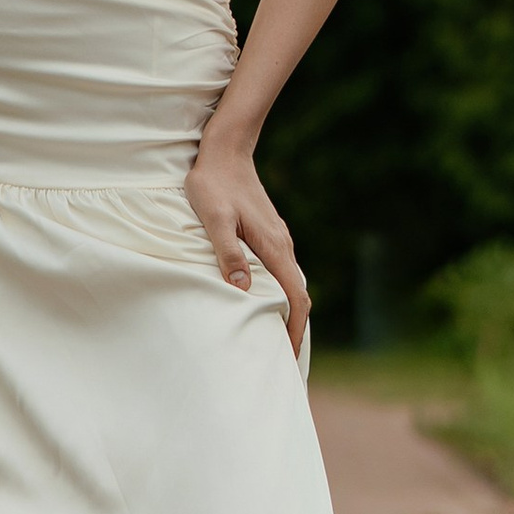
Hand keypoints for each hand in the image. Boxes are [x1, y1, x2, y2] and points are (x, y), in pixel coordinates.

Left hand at [185, 126, 310, 355]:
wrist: (226, 150)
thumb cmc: (213, 184)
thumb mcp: (214, 218)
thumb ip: (228, 251)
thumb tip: (244, 288)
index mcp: (274, 247)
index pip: (297, 298)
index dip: (294, 330)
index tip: (288, 358)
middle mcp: (282, 246)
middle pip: (300, 296)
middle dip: (294, 330)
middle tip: (282, 363)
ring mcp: (278, 240)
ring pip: (292, 284)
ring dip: (288, 313)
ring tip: (273, 341)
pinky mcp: (269, 235)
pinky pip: (282, 273)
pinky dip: (281, 295)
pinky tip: (264, 304)